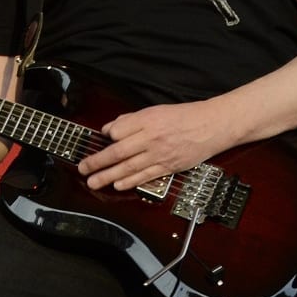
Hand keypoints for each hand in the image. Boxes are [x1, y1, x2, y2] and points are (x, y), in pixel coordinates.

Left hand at [83, 100, 231, 190]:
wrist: (213, 125)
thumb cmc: (184, 116)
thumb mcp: (155, 110)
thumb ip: (132, 120)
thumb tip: (111, 129)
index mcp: (147, 121)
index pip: (118, 131)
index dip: (107, 135)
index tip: (101, 137)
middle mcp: (152, 138)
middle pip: (119, 152)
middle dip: (98, 161)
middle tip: (83, 168)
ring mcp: (160, 154)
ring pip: (129, 167)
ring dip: (108, 176)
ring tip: (93, 182)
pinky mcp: (169, 167)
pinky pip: (146, 176)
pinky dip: (130, 181)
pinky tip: (117, 185)